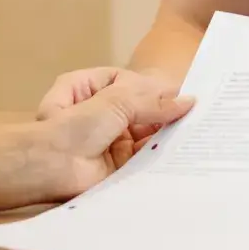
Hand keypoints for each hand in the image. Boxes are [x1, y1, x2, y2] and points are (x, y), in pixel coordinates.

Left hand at [40, 74, 193, 196]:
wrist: (53, 169)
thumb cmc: (74, 127)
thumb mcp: (115, 102)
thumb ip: (152, 102)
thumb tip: (187, 101)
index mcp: (85, 87)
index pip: (125, 80)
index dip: (149, 85)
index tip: (179, 90)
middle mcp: (96, 112)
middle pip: (136, 107)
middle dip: (161, 110)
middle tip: (195, 110)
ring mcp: (105, 138)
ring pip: (142, 131)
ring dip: (163, 130)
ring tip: (194, 127)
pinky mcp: (116, 163)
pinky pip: (143, 154)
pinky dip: (160, 150)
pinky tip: (182, 147)